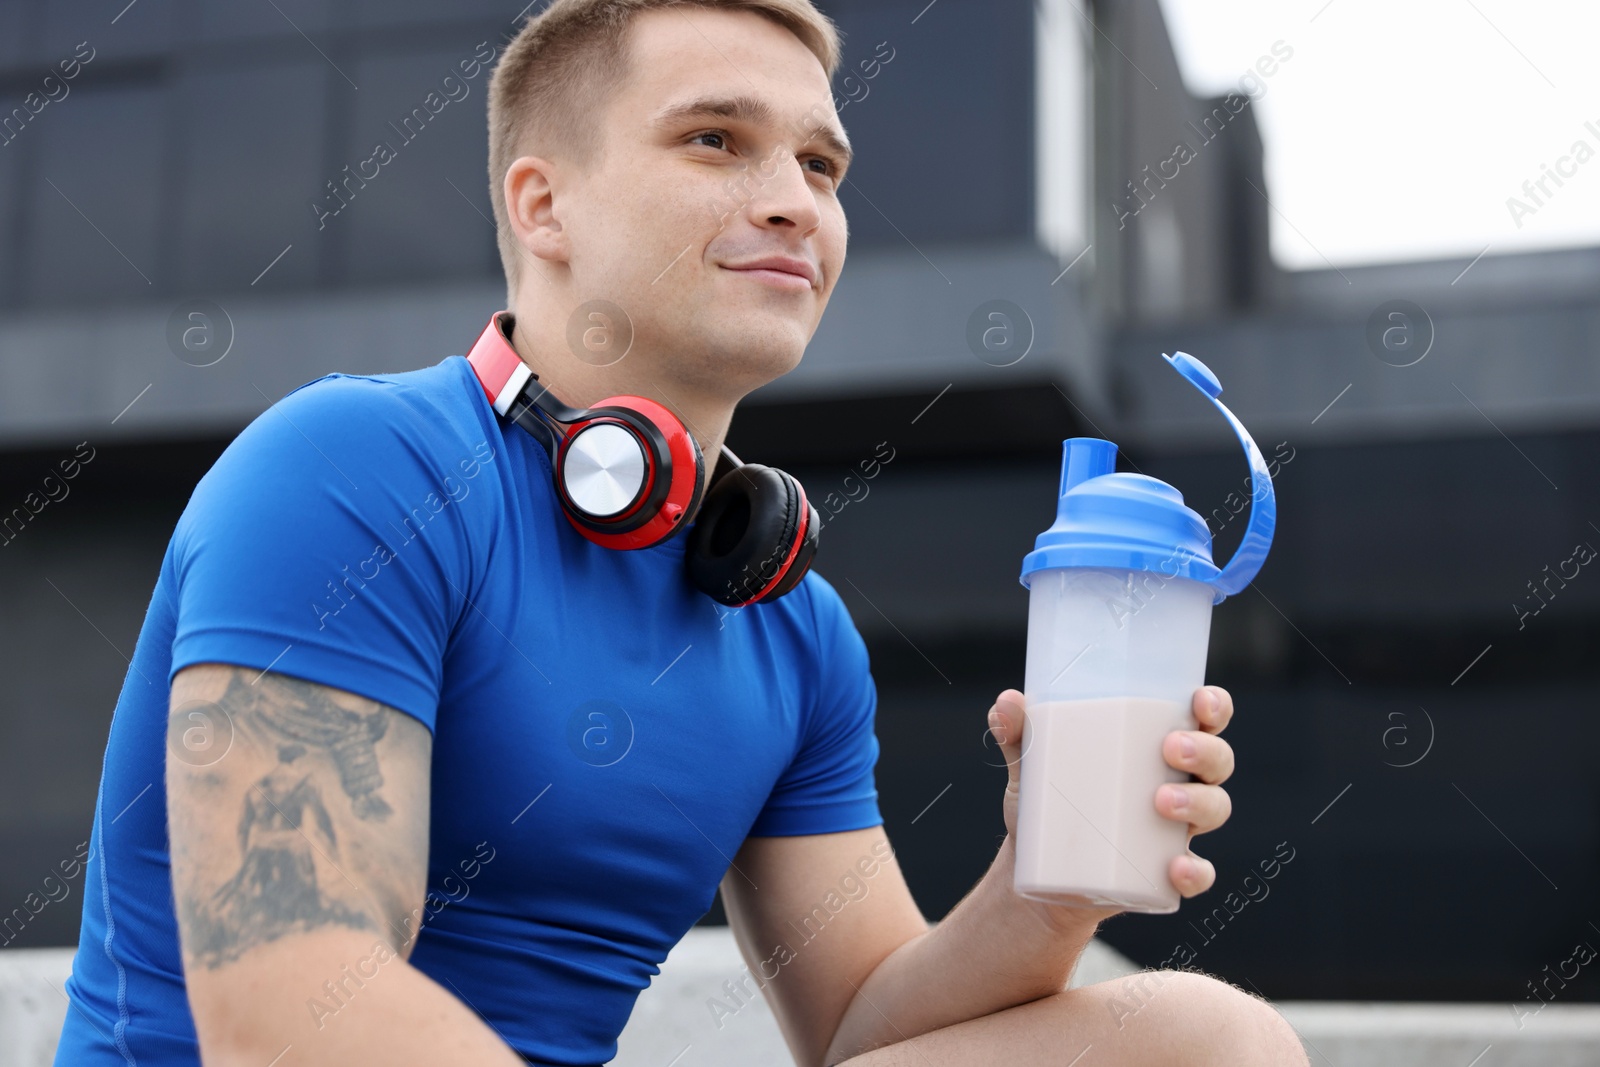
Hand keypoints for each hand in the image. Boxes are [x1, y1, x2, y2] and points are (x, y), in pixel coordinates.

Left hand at [986, 685, 1235, 900]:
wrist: (1041, 876)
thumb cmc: (1050, 806)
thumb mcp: (1032, 769)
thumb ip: (1019, 735)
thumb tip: (1006, 703)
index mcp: (1157, 746)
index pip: (1202, 718)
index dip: (1213, 706)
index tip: (1199, 699)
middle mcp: (1180, 783)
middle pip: (1217, 761)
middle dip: (1205, 750)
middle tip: (1171, 749)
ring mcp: (1178, 830)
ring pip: (1214, 808)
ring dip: (1198, 803)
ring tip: (1161, 802)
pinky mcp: (1167, 872)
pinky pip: (1199, 873)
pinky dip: (1194, 871)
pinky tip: (1176, 867)